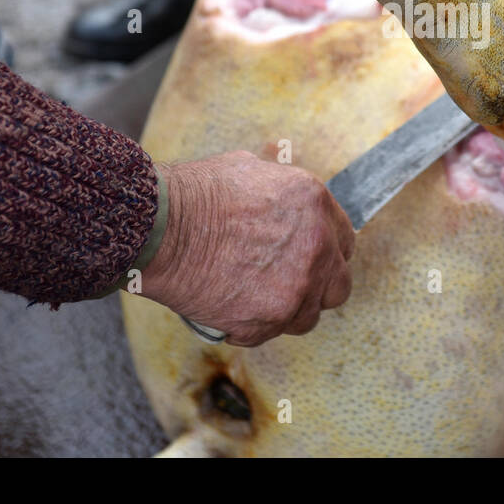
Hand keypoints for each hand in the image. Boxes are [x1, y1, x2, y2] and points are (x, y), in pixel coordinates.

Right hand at [140, 153, 353, 346]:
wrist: (159, 227)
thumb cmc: (194, 195)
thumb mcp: (250, 170)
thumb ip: (280, 192)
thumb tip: (281, 200)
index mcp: (316, 205)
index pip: (344, 241)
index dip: (326, 251)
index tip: (309, 258)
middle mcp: (317, 248)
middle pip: (338, 286)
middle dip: (317, 287)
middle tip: (286, 283)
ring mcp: (296, 288)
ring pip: (307, 317)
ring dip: (285, 310)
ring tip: (250, 296)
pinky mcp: (268, 321)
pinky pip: (270, 333)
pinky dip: (251, 326)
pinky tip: (228, 305)